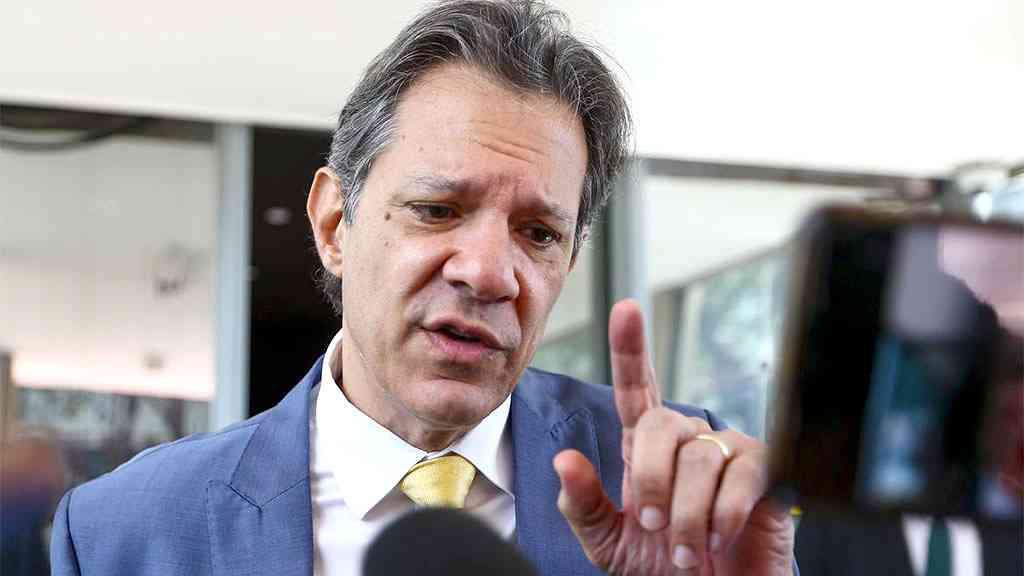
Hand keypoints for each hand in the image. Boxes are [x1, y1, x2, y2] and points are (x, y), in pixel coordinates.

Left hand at [553, 299, 793, 574]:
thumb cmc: (663, 569)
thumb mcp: (609, 542)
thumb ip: (583, 504)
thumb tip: (564, 459)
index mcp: (646, 449)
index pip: (636, 389)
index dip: (631, 348)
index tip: (625, 309)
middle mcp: (687, 442)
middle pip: (662, 425)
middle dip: (651, 479)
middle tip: (651, 526)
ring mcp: (728, 454)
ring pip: (701, 456)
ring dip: (685, 513)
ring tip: (684, 550)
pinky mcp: (767, 474)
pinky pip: (743, 475)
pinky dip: (723, 514)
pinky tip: (717, 537)